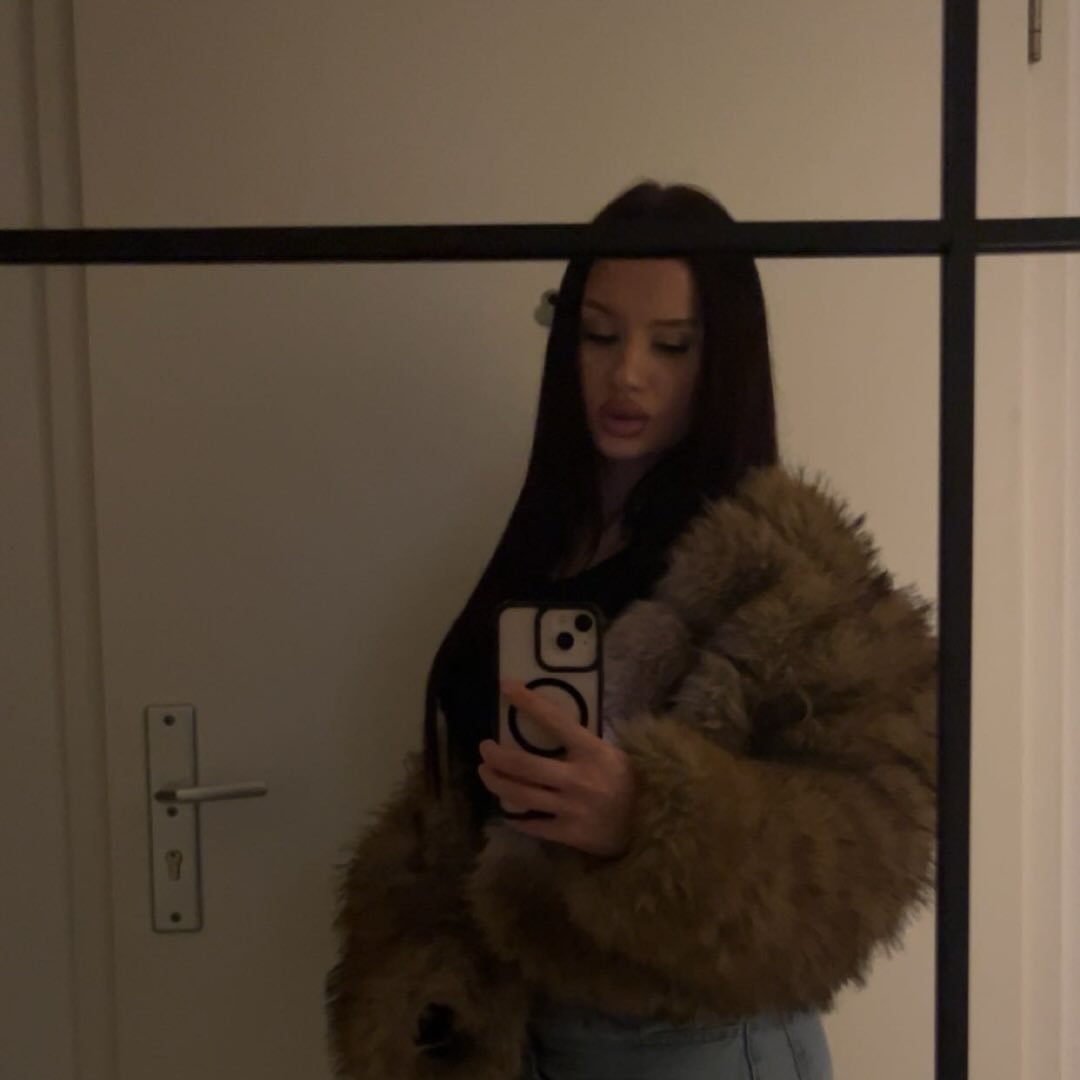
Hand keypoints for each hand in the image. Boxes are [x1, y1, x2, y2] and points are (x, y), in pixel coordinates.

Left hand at [476, 680, 636, 857]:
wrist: (654, 825)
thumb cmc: (630, 783)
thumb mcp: (612, 754)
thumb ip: (582, 743)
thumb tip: (548, 723)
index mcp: (593, 751)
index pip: (555, 720)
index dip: (529, 703)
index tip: (505, 687)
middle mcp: (579, 778)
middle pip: (525, 765)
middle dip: (497, 755)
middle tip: (484, 748)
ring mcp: (572, 808)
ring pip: (521, 794)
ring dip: (497, 782)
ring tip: (486, 773)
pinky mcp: (569, 834)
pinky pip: (532, 824)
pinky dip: (515, 816)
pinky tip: (506, 809)